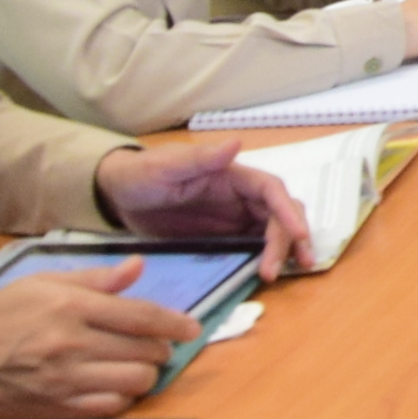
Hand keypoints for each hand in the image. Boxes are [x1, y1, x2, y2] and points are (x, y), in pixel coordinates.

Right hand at [0, 259, 198, 416]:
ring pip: (136, 383)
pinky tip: (112, 385)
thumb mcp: (40, 283)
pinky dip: (121, 397)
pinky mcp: (56, 409)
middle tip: (154, 344)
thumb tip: (137, 268)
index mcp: (70, 307)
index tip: (192, 328)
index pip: (141, 316)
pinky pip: (111, 408)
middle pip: (146, 351)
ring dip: (145, 374)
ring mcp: (64, 381)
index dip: (175, 323)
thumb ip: (94, 279)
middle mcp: (71, 344)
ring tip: (135, 365)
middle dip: (160, 348)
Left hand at [97, 137, 308, 275]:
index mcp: (232, 175)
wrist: (118, 195)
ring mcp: (233, 219)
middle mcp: (240, 197)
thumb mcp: (166, 166)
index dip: (288, 212)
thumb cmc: (141, 173)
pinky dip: (265, 259)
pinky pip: (251, 248)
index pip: (271, 190)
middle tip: (293, 266)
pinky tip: (268, 275)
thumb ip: (201, 158)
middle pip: (278, 214)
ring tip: (290, 272)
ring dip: (285, 250)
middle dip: (291, 237)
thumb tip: (237, 144)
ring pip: (271, 232)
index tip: (299, 235)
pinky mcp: (222, 238)